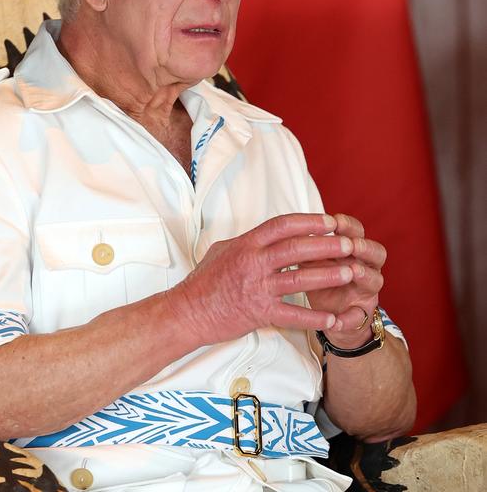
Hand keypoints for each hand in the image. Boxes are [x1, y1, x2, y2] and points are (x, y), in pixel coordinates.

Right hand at [167, 213, 357, 346]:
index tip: (330, 221)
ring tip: (350, 272)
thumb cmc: (204, 281)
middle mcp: (254, 263)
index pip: (282, 225)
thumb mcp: (222, 250)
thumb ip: (248, 241)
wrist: (189, 312)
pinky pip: (293, 315)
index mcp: (247, 244)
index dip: (308, 221)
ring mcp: (258, 288)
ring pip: (299, 279)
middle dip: (326, 245)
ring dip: (328, 276)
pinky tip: (332, 318)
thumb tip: (267, 234)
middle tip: (349, 244)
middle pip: (296, 248)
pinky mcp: (260, 313)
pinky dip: (314, 318)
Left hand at [306, 213, 385, 347]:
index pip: (358, 232)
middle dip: (364, 246)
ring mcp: (366, 292)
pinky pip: (359, 317)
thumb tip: (291, 228)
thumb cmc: (320, 278)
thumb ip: (308, 245)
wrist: (327, 315)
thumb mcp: (313, 259)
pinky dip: (349, 319)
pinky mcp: (361, 315)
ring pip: (376, 281)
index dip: (350, 225)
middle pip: (376, 253)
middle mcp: (365, 268)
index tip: (335, 221)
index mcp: (353, 251)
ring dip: (365, 275)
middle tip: (351, 244)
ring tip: (353, 271)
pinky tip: (336, 321)